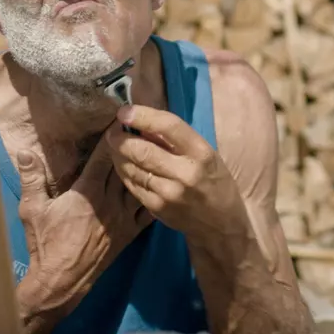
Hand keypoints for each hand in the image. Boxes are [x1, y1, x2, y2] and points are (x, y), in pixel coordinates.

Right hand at [16, 135, 152, 329]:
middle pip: (128, 167)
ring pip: (143, 184)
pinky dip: (157, 194)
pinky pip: (150, 210)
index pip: (104, 158)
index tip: (121, 118)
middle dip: (135, 145)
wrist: (61, 281)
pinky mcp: (131, 232)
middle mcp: (110, 202)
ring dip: (150, 166)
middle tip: (144, 125)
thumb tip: (25, 152)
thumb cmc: (45, 244)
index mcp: (87, 193)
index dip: (113, 137)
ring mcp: (124, 217)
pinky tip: (165, 181)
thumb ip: (31, 179)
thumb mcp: (32, 210)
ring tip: (159, 147)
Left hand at [106, 105, 247, 246]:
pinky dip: (123, 170)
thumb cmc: (214, 181)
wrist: (219, 223)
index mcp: (202, 153)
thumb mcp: (206, 155)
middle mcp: (185, 173)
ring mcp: (168, 193)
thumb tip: (144, 121)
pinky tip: (122, 163)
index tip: (125, 110)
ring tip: (115, 143)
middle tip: (113, 129)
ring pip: (131, 167)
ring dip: (117, 153)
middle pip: (142, 149)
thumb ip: (177, 140)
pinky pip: (131, 183)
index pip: (169, 126)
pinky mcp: (156, 207)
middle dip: (120, 137)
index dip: (143, 116)